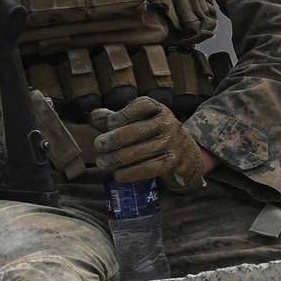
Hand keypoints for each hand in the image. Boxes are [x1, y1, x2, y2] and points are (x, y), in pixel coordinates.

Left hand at [87, 96, 214, 190]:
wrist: (186, 153)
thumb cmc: (153, 134)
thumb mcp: (138, 120)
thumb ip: (116, 118)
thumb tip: (94, 117)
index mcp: (157, 108)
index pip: (141, 106)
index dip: (122, 114)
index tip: (109, 124)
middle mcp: (167, 123)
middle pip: (136, 131)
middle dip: (114, 139)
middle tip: (98, 145)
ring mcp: (171, 143)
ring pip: (139, 151)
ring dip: (117, 158)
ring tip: (102, 162)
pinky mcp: (172, 163)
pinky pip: (148, 168)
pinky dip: (130, 173)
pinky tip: (117, 175)